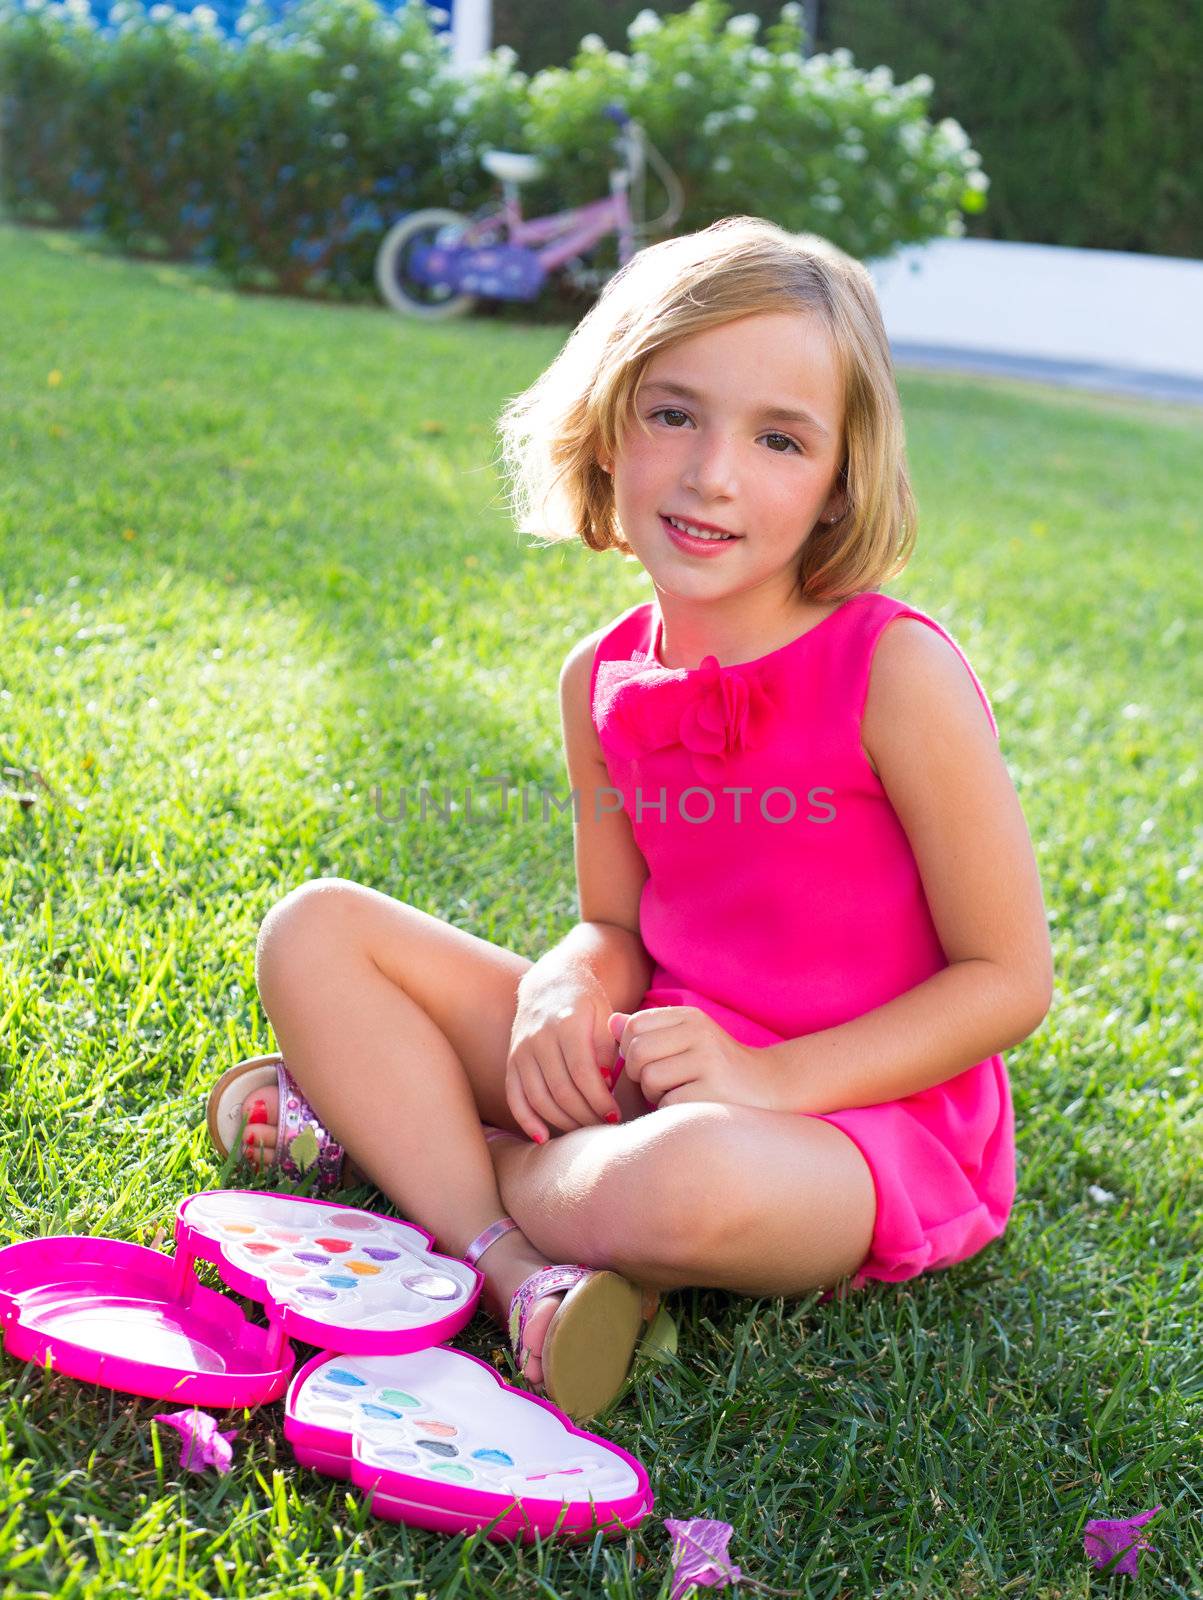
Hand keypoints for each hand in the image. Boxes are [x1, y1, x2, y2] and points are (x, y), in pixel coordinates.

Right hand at [506, 969, 623, 1141]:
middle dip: (585, 1115)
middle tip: (604, 1127)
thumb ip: (605, 1047)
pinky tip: (543, 1137)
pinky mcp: (511, 1061)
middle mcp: (539, 1038)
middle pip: (561, 1090)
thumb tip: (604, 1085)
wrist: (550, 983)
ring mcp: (521, 1050)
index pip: (583, 1072)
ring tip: (584, 1133)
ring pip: (538, 1098)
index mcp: (566, 1023)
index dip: (600, 1100)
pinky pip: (514, 1096)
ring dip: (562, 1122)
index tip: (615, 1115)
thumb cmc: (585, 1001)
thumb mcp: (604, 1013)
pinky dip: (526, 1120)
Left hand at [608, 1006, 778, 1111]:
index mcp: (690, 1017)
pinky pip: (668, 1102)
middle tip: (658, 1084)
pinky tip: (688, 1108)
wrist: (770, 1086)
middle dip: (639, 1074)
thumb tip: (610, 1022)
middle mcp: (700, 1033)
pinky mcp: (715, 1090)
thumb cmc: (718, 1066)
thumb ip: (649, 1031)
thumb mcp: (686, 1039)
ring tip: (675, 1095)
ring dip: (654, 1095)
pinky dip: (671, 1110)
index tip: (645, 1062)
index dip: (629, 1048)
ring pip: (649, 1078)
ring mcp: (709, 1061)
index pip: (634, 1025)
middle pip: (637, 1052)